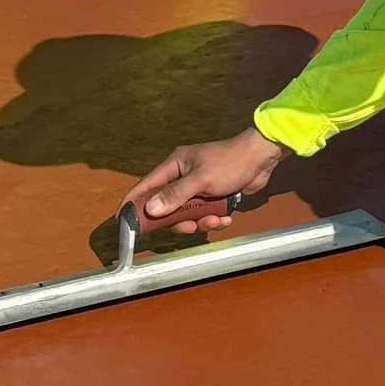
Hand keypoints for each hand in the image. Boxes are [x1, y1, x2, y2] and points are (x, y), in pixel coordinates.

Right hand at [131, 129, 284, 236]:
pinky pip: (206, 215)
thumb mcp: (201, 179)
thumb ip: (176, 195)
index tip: (123, 220)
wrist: (261, 159)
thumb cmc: (230, 162)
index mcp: (174, 166)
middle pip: (168, 207)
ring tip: (216, 219)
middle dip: (179, 220)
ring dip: (201, 221)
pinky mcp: (214, 197)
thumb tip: (151, 210)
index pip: (146, 186)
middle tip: (189, 227)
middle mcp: (183, 177)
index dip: (134, 202)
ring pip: (189, 214)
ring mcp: (199, 188)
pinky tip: (226, 219)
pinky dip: (215, 219)